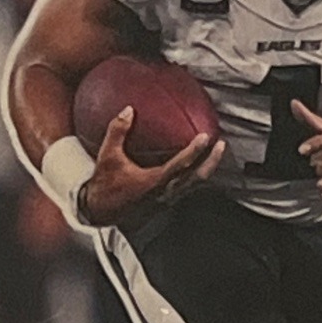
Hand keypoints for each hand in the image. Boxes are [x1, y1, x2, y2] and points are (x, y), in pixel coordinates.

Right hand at [79, 109, 224, 226]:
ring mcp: (167, 200)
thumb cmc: (104, 185)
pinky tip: (198, 166)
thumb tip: (127, 110)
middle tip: (221, 145)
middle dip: (211, 162)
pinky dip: (196, 177)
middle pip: (196, 178)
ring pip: (194, 186)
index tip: (205, 137)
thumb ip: (117, 131)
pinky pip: (187, 189)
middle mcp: (165, 193)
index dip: (194, 151)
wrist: (100, 211)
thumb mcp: (107, 156)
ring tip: (216, 154)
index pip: (180, 165)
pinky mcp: (166, 203)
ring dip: (207, 170)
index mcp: (154, 182)